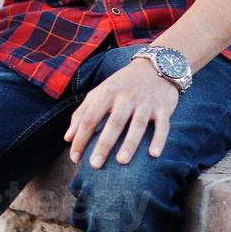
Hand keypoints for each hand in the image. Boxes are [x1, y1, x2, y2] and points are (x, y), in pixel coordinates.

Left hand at [64, 56, 179, 167]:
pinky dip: (159, 139)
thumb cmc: (122, 84)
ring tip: (122, 161)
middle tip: (95, 165)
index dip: (81, 138)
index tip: (75, 158)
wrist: (154, 66)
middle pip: (114, 122)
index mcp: (107, 93)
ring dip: (130, 143)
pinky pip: (162, 125)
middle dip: (104, 144)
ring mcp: (146, 102)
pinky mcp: (163, 107)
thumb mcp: (100, 92)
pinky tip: (154, 154)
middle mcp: (126, 97)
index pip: (91, 118)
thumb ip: (82, 113)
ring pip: (138, 124)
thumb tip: (68, 138)